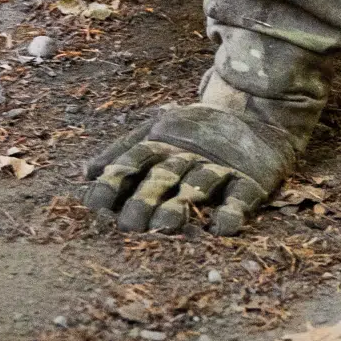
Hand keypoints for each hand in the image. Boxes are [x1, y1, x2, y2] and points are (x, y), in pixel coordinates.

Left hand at [83, 101, 298, 234]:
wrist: (255, 112)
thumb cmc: (197, 130)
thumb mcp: (158, 132)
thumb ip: (123, 151)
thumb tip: (85, 172)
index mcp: (164, 144)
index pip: (134, 159)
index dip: (114, 180)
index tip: (93, 204)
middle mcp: (188, 154)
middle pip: (163, 175)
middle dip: (145, 197)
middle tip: (129, 225)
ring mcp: (220, 166)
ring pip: (197, 185)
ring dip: (182, 204)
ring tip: (166, 226)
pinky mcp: (250, 179)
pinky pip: (240, 196)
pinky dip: (232, 211)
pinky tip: (221, 228)